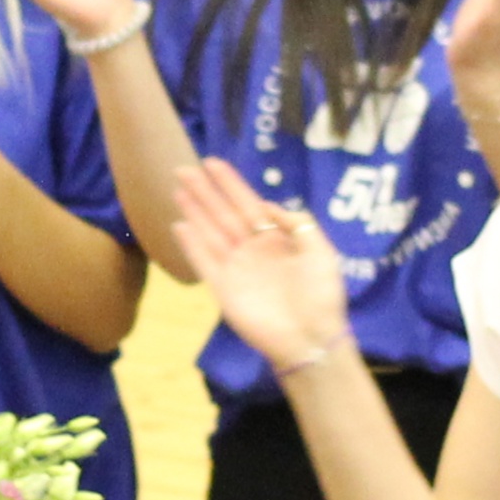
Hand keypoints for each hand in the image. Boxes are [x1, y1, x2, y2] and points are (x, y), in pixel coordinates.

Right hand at [170, 159, 351, 370]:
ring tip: (177, 190)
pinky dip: (191, 244)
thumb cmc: (322, 296)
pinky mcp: (224, 289)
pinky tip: (179, 224)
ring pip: (209, 232)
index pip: (248, 203)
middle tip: (183, 168)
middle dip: (203, 191)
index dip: (230, 183)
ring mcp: (236, 268)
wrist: (312, 337)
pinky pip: (204, 261)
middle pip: (222, 214)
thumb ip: (297, 223)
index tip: (212, 162)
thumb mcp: (321, 251)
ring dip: (194, 211)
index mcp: (275, 239)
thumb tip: (268, 206)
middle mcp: (252, 250)